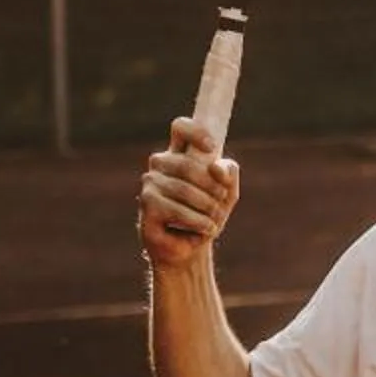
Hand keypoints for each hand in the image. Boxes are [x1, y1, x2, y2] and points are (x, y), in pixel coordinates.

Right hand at [140, 118, 237, 267]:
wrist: (191, 248)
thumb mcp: (227, 193)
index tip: (212, 147)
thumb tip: (215, 166)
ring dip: (208, 209)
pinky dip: (198, 222)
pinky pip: (176, 209)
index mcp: (180, 153)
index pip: (181, 127)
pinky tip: (204, 230)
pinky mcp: (146, 205)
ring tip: (214, 222)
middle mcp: (161, 164)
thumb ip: (229, 174)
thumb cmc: (207, 215)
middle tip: (221, 204)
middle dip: (213, 187)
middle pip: (189, 164)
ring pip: (184, 189)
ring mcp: (150, 183)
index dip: (196, 132)